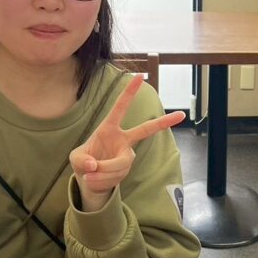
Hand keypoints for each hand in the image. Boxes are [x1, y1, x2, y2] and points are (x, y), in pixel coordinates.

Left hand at [70, 74, 185, 211]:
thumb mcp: (76, 159)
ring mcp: (127, 154)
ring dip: (102, 172)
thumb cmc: (84, 162)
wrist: (91, 180)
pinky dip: (102, 180)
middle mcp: (122, 140)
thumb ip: (82, 161)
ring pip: (120, 163)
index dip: (129, 92)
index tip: (140, 76)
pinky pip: (116, 175)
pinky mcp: (126, 168)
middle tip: (181, 115)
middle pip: (145, 130)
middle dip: (163, 122)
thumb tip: (94, 166)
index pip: (120, 107)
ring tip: (89, 176)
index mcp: (108, 128)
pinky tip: (95, 180)